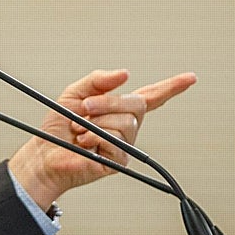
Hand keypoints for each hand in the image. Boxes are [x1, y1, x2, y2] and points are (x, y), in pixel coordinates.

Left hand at [7, 68, 197, 210]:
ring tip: (79, 130)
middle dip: (107, 102)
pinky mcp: (119, 160)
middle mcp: (126, 127)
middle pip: (136, 104)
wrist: (44, 154)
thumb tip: (125, 73)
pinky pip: (115, 140)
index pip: (150, 96)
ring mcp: (125, 144)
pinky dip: (94, 136)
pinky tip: (84, 142)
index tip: (190, 78)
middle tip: (84, 108)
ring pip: (125, 122)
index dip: (171, 87)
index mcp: (118, 110)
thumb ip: (98, 80)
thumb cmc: (58, 127)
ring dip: (95, 122)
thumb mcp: (73, 94)